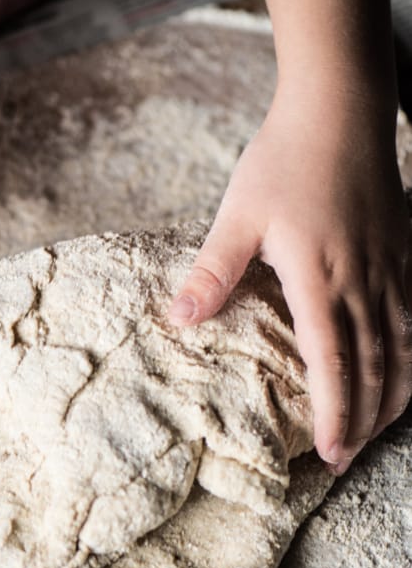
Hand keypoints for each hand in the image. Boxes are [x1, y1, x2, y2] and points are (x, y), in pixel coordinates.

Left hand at [169, 91, 411, 474]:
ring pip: (402, 349)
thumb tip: (178, 320)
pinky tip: (401, 373)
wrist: (340, 108)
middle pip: (373, 368)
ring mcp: (391, 268)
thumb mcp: (237, 215)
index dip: (334, 415)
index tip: (329, 453)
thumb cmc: (284, 159)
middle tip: (346, 460)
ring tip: (376, 432)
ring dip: (392, 397)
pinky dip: (410, 356)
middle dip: (363, 421)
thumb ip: (211, 272)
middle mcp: (364, 282)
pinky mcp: (403, 253)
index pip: (333, 365)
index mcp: (318, 280)